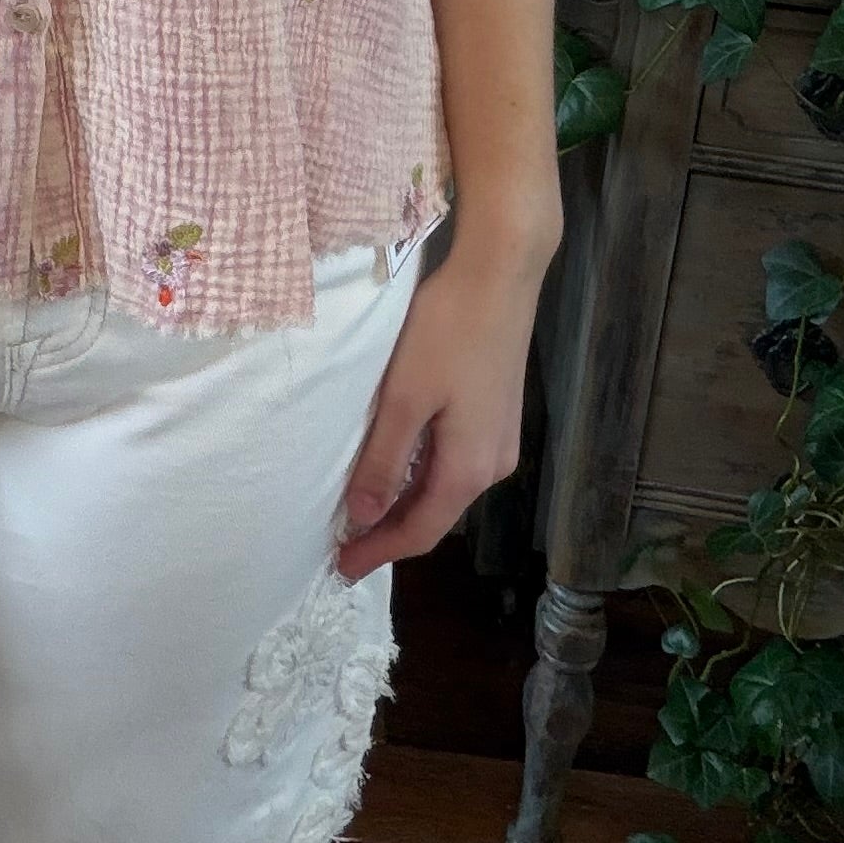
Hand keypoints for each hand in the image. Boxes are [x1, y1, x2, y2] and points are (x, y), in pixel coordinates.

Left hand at [333, 234, 550, 584]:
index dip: (380, 552)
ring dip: (407, 503)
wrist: (501, 274)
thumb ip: (386, 459)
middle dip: (391, 532)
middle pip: (436, 514)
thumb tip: (364, 517)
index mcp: (470, 468)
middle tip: (345, 543)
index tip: (342, 568)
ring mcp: (501, 439)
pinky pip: (456, 462)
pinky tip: (399, 465)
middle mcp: (494, 465)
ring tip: (364, 509)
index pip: (421, 531)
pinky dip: (424, 475)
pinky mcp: (498, 413)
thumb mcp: (405, 396)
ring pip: (447, 488)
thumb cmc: (448, 330)